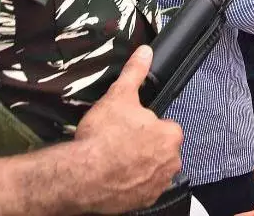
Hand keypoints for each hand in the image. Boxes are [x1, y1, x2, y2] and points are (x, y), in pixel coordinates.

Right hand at [70, 46, 183, 213]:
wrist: (82, 176)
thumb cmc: (102, 137)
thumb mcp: (119, 96)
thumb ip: (135, 72)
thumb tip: (145, 52)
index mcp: (171, 134)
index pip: (163, 125)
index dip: (144, 124)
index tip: (127, 126)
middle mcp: (172, 161)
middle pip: (159, 148)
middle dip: (143, 146)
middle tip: (119, 143)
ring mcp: (159, 184)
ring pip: (152, 169)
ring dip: (138, 165)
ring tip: (114, 160)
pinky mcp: (145, 201)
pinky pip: (142, 189)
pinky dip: (132, 185)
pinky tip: (115, 178)